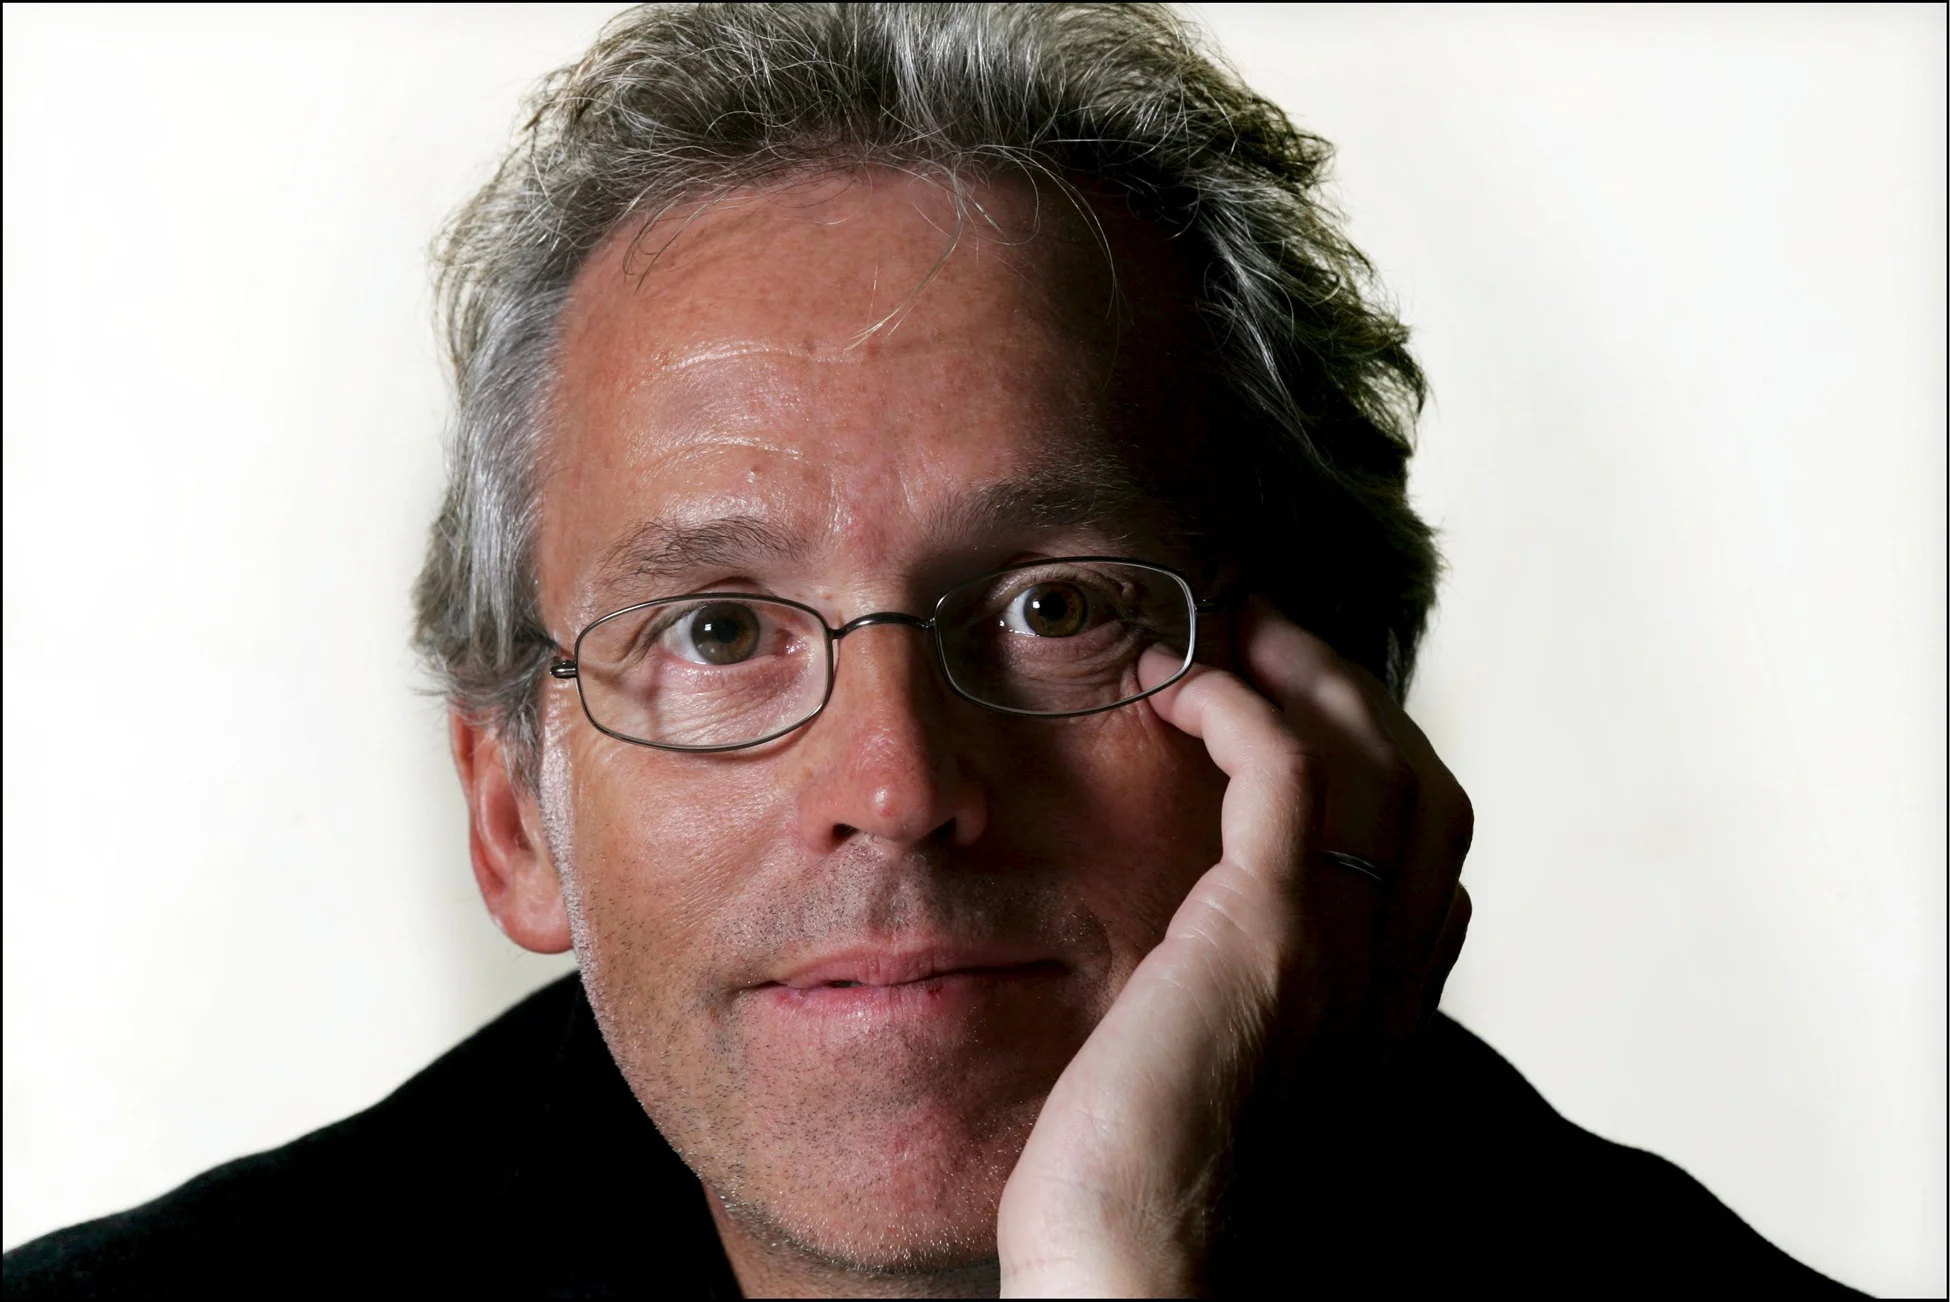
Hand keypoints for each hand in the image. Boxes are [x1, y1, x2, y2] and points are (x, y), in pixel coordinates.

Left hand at [996, 599, 1472, 1295]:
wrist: (1138, 1279)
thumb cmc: (1144, 1201)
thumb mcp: (1213, 1083)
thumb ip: (1233, 1007)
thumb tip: (1182, 964)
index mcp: (1383, 1013)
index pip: (1429, 851)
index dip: (1378, 756)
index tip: (1298, 702)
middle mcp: (1389, 976)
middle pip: (1421, 780)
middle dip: (1350, 690)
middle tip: (1267, 631)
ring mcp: (1344, 951)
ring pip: (1372, 756)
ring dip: (1300, 671)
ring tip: (1230, 625)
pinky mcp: (1272, 932)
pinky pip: (1287, 770)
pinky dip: (1238, 705)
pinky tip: (1178, 685)